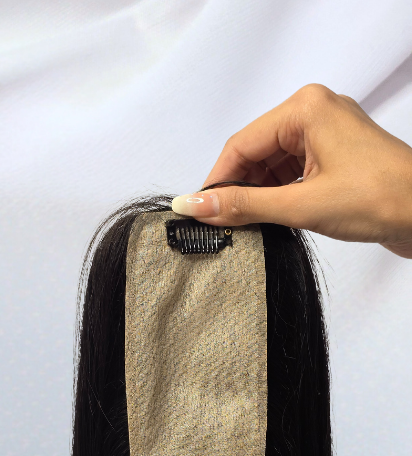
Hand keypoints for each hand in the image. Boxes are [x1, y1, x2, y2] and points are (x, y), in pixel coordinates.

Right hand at [171, 84, 411, 257]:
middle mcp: (314, 113)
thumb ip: (242, 206)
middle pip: (254, 153)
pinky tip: (272, 218)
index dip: (217, 181)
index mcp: (305, 109)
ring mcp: (326, 134)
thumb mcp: (299, 205)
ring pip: (271, 165)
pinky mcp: (334, 156)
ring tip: (248, 225)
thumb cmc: (380, 198)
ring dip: (257, 195)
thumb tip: (194, 206)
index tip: (199, 212)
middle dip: (237, 189)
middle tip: (222, 224)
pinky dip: (276, 196)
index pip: (241, 145)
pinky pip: (290, 172)